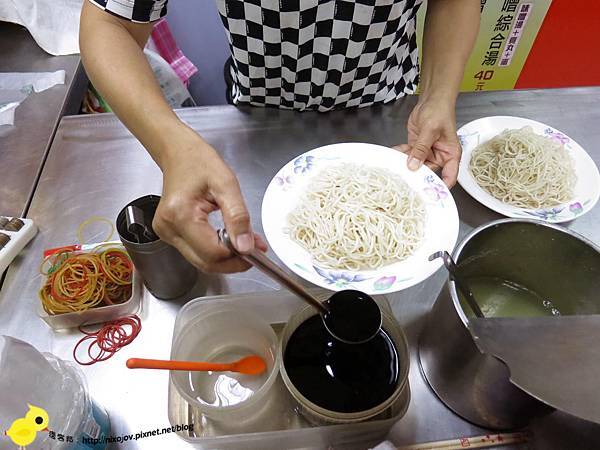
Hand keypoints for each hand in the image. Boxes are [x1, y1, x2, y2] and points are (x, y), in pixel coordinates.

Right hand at [152, 127, 266, 272]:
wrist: (178, 153)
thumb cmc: (199, 162)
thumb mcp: (227, 184)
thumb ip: (238, 217)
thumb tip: (246, 247)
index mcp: (180, 214)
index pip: (212, 252)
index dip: (237, 256)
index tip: (256, 249)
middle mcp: (168, 228)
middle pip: (205, 262)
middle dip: (233, 261)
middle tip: (255, 250)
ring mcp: (165, 234)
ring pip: (201, 261)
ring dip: (226, 257)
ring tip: (244, 242)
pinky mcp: (169, 235)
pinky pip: (196, 252)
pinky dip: (215, 250)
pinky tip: (229, 239)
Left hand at [394, 99, 460, 186]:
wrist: (431, 100)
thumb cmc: (439, 111)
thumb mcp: (431, 130)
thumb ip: (421, 148)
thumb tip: (414, 165)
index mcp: (450, 154)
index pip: (449, 176)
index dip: (441, 187)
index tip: (430, 194)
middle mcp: (439, 156)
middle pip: (427, 172)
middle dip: (415, 174)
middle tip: (403, 177)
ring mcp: (427, 153)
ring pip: (415, 164)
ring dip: (404, 163)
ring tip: (395, 162)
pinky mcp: (416, 148)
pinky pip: (407, 155)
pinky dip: (400, 154)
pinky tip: (393, 152)